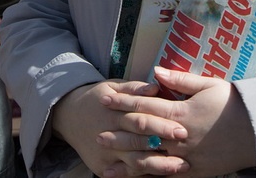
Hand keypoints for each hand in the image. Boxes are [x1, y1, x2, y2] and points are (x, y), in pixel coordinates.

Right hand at [51, 79, 188, 176]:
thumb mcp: (113, 86)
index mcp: (113, 112)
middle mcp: (108, 135)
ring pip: (134, 163)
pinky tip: (163, 176)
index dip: (161, 125)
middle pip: (138, 144)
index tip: (182, 129)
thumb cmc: (98, 98)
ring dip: (159, 167)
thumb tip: (155, 87)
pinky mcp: (102, 168)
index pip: (140, 120)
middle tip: (187, 153)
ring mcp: (104, 155)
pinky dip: (145, 176)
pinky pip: (127, 175)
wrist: (69, 116)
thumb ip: (134, 88)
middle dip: (164, 149)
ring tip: (181, 167)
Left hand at [96, 67, 255, 177]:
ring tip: (106, 160)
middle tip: (97, 132)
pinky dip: (148, 177)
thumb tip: (154, 70)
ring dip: (126, 159)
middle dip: (118, 132)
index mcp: (181, 111)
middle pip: (142, 133)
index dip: (123, 101)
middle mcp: (180, 135)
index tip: (105, 98)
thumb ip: (180, 80)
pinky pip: (167, 176)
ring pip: (150, 158)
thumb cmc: (233, 103)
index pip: (145, 105)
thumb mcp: (209, 85)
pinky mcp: (194, 172)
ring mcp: (186, 156)